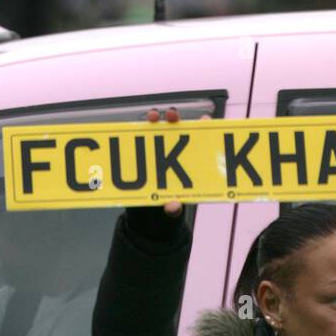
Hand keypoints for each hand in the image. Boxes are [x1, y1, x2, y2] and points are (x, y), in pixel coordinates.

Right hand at [124, 106, 209, 237]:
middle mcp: (173, 157)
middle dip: (175, 118)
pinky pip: (136, 145)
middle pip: (176, 131)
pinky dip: (133, 137)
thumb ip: (174, 211)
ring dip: (154, 121)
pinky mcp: (139, 161)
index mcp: (189, 167)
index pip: (199, 143)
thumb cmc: (167, 213)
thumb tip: (172, 207)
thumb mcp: (172, 215)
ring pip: (156, 133)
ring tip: (152, 116)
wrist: (146, 221)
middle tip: (172, 114)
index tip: (205, 119)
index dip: (203, 128)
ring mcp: (155, 156)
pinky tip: (130, 131)